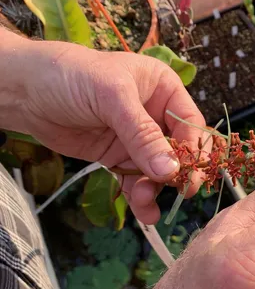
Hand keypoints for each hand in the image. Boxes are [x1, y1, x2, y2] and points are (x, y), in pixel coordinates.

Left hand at [0, 32, 207, 222]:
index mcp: (163, 89)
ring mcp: (135, 138)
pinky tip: (144, 212)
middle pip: (178, 150)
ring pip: (156, 170)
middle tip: (180, 195)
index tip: (191, 176)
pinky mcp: (115, 156)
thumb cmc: (73, 76)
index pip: (190, 123)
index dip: (194, 150)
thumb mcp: (113, 98)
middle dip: (176, 174)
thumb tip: (170, 171)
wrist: (26, 90)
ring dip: (154, 188)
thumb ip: (143, 136)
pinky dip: (139, 196)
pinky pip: (134, 179)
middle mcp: (154, 114)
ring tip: (143, 202)